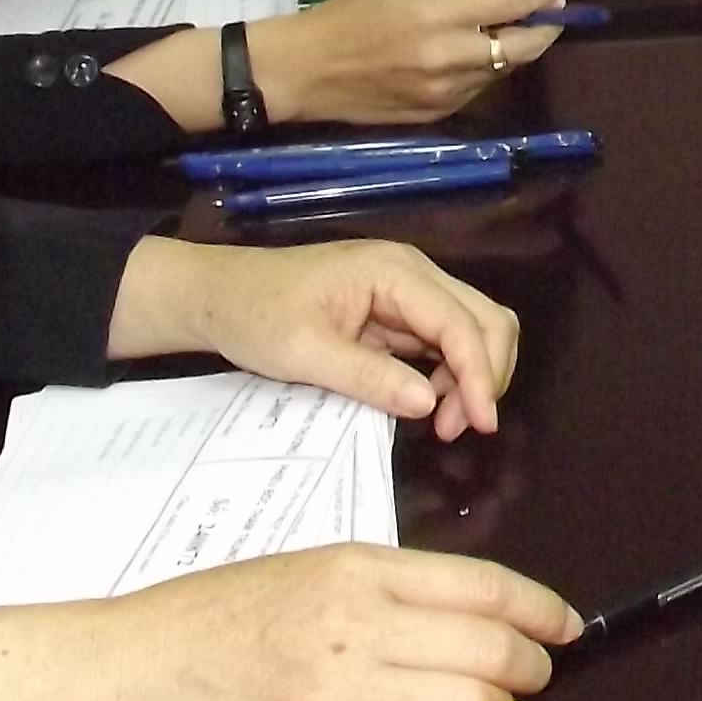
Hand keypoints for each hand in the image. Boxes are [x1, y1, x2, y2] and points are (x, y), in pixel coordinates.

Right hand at [87, 545, 577, 700]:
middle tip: (533, 678)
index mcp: (361, 568)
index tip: (565, 626)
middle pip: (490, 649)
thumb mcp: (309, 566)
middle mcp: (361, 623)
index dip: (540, 609)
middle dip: (530, 669)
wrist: (141, 662)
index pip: (484, 586)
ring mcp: (343, 689)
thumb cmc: (219, 611)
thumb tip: (468, 611)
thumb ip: (386, 585)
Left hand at [114, 237, 520, 437]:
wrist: (216, 295)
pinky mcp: (396, 311)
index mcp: (392, 272)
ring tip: (443, 423)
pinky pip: (443, 340)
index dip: (478, 374)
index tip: (479, 425)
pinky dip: (450, 373)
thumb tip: (428, 404)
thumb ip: (368, 377)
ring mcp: (406, 290)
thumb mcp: (304, 353)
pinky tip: (427, 404)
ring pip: (471, 328)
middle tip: (459, 428)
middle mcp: (411, 273)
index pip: (460, 322)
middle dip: (485, 374)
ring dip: (472, 375)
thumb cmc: (254, 315)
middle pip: (485, 317)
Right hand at [242, 0, 571, 125]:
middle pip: (523, 47)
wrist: (307, 70)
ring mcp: (446, 92)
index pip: (511, 4)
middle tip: (552, 8)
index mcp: (438, 15)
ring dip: (513, 47)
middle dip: (545, 26)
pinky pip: (478, 87)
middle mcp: (449, 58)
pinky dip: (485, 69)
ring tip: (508, 27)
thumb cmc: (352, 15)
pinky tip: (472, 54)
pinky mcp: (438, 115)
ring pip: (503, 69)